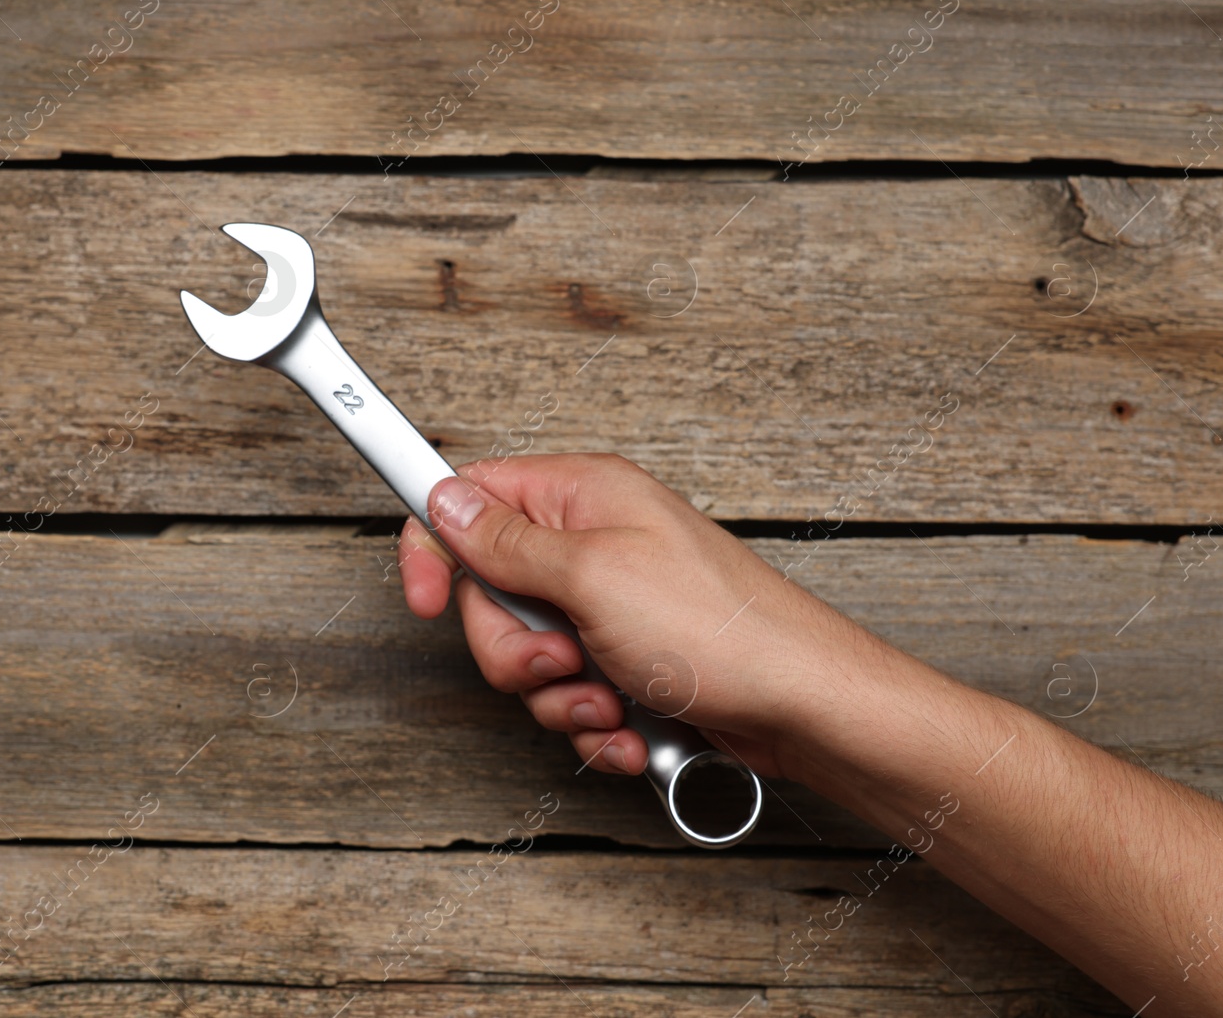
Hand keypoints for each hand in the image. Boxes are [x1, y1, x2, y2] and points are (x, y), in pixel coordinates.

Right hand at [397, 453, 901, 778]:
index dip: (435, 546)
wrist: (801, 706)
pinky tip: (631, 726)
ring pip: (527, 659)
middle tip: (562, 659)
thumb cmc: (720, 628)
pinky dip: (594, 724)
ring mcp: (608, 607)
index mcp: (582, 497)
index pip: (472, 497)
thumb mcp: (593, 575)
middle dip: (516, 649)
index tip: (421, 598)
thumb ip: (507, 541)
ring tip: (612, 695)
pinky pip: (569, 699)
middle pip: (491, 595)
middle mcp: (592, 545)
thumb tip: (445, 500)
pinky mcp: (626, 661)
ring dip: (560, 696)